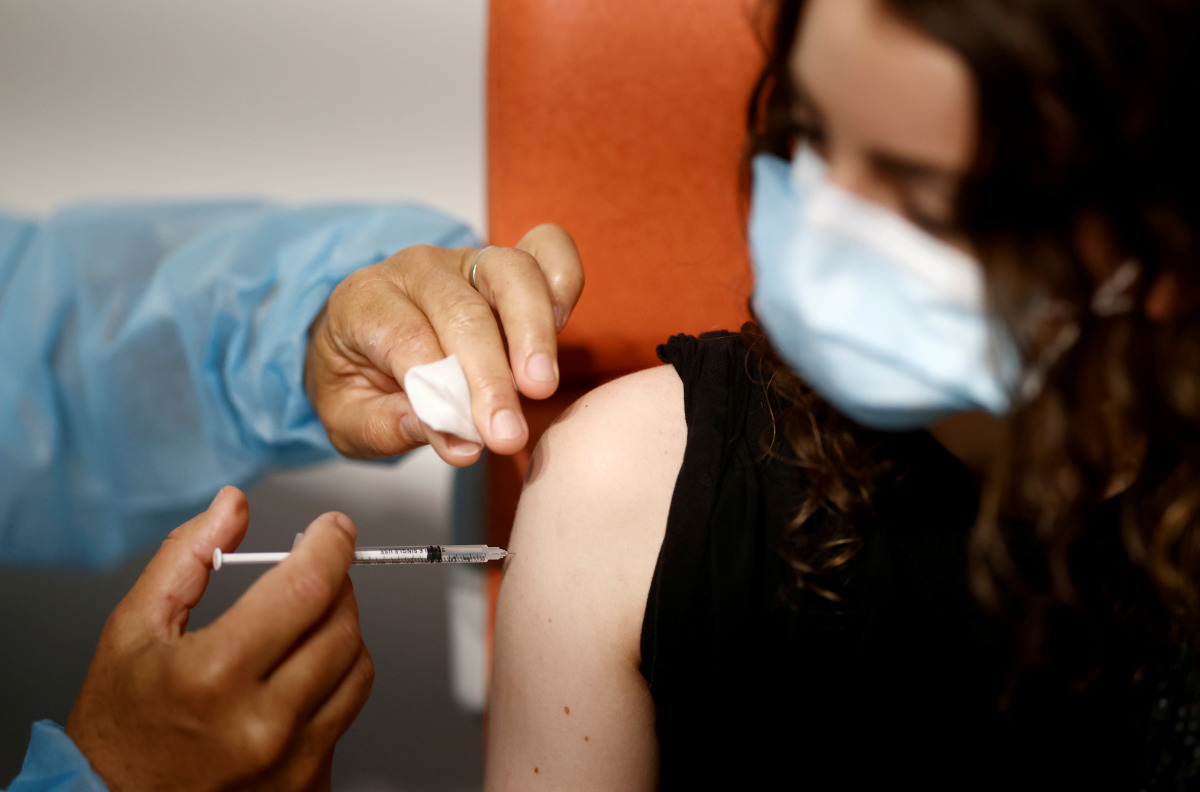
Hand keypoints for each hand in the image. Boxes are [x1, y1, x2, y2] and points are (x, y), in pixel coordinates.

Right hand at [66, 487, 372, 791]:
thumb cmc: (120, 726)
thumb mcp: (132, 629)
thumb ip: (185, 557)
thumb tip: (232, 506)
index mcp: (214, 675)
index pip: (307, 588)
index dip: (331, 545)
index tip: (335, 529)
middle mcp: (262, 723)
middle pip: (342, 625)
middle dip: (335, 585)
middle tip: (312, 574)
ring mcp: (291, 760)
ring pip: (357, 668)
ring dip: (340, 633)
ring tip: (300, 628)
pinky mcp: (308, 784)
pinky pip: (348, 713)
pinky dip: (333, 684)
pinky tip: (295, 679)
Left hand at [305, 223, 583, 463]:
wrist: (359, 340)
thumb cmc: (356, 378)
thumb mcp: (344, 416)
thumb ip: (385, 427)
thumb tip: (455, 441)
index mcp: (364, 301)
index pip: (407, 341)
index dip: (440, 393)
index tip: (466, 441)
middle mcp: (417, 270)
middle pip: (462, 311)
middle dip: (490, 377)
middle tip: (508, 435)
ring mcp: (465, 259)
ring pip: (510, 273)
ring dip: (532, 333)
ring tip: (540, 387)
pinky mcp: (506, 264)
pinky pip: (546, 250)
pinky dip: (562, 284)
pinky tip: (559, 334)